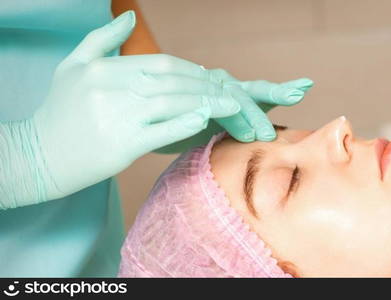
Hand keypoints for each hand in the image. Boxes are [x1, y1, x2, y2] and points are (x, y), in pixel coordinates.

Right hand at [29, 11, 240, 200]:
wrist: (38, 157)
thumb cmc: (59, 111)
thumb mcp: (73, 67)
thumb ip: (101, 39)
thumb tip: (129, 18)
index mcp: (103, 69)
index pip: (161, 63)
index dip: (192, 70)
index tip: (211, 78)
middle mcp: (109, 88)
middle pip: (172, 81)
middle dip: (206, 86)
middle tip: (230, 94)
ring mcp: (115, 116)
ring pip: (171, 102)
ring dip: (206, 102)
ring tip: (230, 106)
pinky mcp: (120, 145)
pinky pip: (160, 131)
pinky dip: (185, 123)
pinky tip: (204, 118)